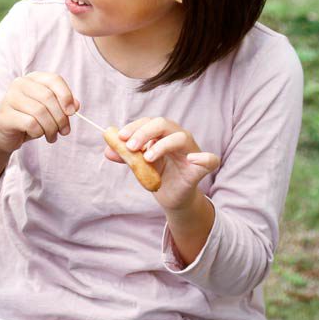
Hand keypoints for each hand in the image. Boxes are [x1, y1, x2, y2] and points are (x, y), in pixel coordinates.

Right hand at [0, 72, 78, 154]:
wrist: (2, 134)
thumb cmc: (27, 120)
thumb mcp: (48, 111)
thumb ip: (62, 106)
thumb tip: (76, 106)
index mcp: (32, 79)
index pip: (54, 79)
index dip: (66, 96)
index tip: (72, 112)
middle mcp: (19, 84)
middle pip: (48, 97)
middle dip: (60, 117)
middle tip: (64, 131)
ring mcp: (9, 98)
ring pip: (40, 112)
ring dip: (51, 128)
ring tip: (51, 136)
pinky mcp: (5, 116)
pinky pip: (30, 123)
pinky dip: (38, 132)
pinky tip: (36, 134)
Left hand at [105, 117, 219, 210]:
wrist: (172, 197)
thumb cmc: (157, 176)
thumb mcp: (138, 166)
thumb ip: (125, 157)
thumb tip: (108, 151)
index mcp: (162, 134)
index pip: (148, 122)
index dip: (134, 127)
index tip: (120, 137)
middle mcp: (178, 137)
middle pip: (163, 124)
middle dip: (144, 133)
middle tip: (130, 146)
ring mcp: (192, 151)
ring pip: (181, 137)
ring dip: (162, 145)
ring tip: (147, 158)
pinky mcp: (202, 168)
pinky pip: (210, 159)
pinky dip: (204, 157)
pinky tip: (192, 159)